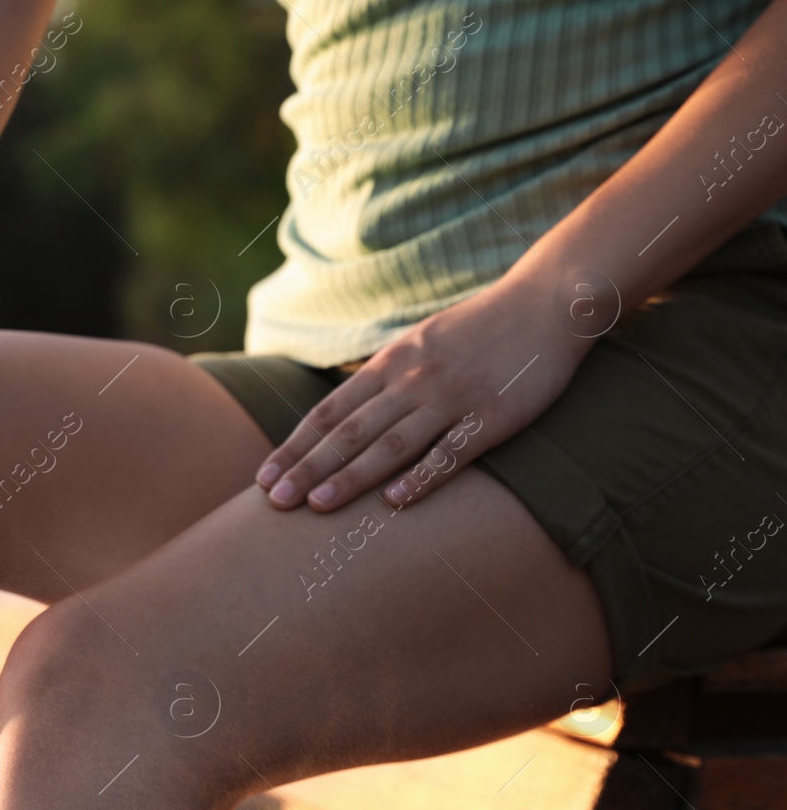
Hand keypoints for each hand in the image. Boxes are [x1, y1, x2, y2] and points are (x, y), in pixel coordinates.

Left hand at [255, 280, 595, 511]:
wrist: (546, 303)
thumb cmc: (479, 328)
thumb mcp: (419, 343)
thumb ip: (383, 377)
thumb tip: (344, 411)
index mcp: (390, 364)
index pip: (329, 412)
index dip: (294, 446)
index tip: (263, 477)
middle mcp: (412, 381)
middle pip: (349, 432)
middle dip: (308, 468)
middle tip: (274, 502)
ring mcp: (452, 399)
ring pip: (390, 444)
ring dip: (351, 477)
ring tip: (317, 506)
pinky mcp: (493, 417)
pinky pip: (451, 453)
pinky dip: (421, 478)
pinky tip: (394, 502)